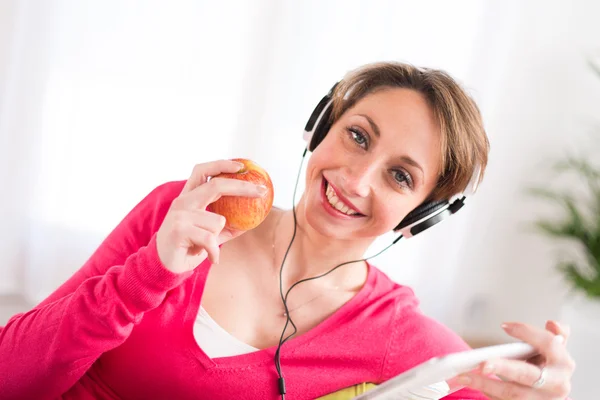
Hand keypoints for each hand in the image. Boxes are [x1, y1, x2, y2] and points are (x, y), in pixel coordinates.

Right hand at [156, 159, 267, 273]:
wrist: (164, 268)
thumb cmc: (188, 249)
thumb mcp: (211, 235)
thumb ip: (227, 225)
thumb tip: (253, 219)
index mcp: (189, 197)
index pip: (202, 171)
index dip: (222, 165)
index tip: (242, 166)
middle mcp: (183, 201)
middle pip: (215, 185)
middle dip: (241, 187)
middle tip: (261, 191)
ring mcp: (179, 214)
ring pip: (218, 220)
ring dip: (218, 238)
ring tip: (206, 248)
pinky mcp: (178, 229)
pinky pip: (211, 238)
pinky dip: (215, 251)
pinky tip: (213, 259)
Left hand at [457, 321, 574, 398]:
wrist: (551, 394)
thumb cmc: (549, 367)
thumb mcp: (555, 349)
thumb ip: (556, 334)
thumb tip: (553, 324)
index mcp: (563, 363)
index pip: (547, 344)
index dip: (527, 332)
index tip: (504, 325)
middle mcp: (557, 384)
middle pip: (527, 375)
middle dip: (503, 368)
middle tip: (482, 363)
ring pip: (512, 393)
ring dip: (485, 384)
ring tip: (464, 375)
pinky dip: (488, 393)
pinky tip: (473, 383)